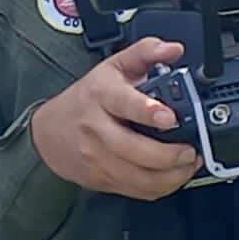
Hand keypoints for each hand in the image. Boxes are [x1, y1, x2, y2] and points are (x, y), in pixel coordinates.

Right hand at [31, 37, 201, 199]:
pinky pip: (137, 190)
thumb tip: (173, 49)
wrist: (48, 132)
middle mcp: (96, 127)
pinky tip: (172, 176)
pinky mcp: (100, 178)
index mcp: (101, 95)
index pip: (123, 103)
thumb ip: (145, 53)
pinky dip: (161, 187)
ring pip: (139, 175)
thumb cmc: (84, 100)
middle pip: (134, 148)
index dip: (147, 110)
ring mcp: (96, 156)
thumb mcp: (111, 68)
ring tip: (187, 164)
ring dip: (172, 175)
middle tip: (189, 150)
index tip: (168, 116)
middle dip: (170, 154)